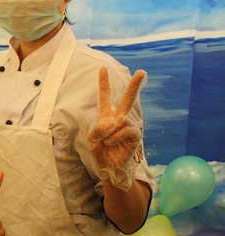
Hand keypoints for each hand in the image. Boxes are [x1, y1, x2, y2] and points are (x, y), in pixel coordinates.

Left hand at [88, 67, 145, 188]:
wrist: (108, 166)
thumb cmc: (100, 150)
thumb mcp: (93, 137)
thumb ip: (100, 126)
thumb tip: (116, 121)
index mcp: (106, 115)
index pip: (105, 96)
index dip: (103, 83)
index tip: (102, 68)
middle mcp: (119, 117)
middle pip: (127, 98)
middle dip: (135, 85)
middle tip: (142, 72)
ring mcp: (128, 126)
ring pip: (120, 120)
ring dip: (109, 132)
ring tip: (106, 141)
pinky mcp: (135, 135)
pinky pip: (125, 130)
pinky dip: (115, 137)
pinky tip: (113, 143)